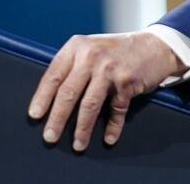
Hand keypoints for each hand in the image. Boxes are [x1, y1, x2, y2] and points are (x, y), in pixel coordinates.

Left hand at [28, 32, 186, 151]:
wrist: (154, 46)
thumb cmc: (116, 51)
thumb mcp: (90, 49)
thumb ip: (73, 66)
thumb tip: (51, 98)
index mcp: (77, 47)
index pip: (53, 75)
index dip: (42, 97)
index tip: (35, 115)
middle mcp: (91, 56)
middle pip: (68, 92)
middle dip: (57, 118)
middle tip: (49, 136)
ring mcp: (110, 70)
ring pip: (90, 105)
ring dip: (82, 128)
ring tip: (77, 144)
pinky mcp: (127, 83)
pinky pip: (116, 111)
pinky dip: (112, 127)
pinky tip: (108, 138)